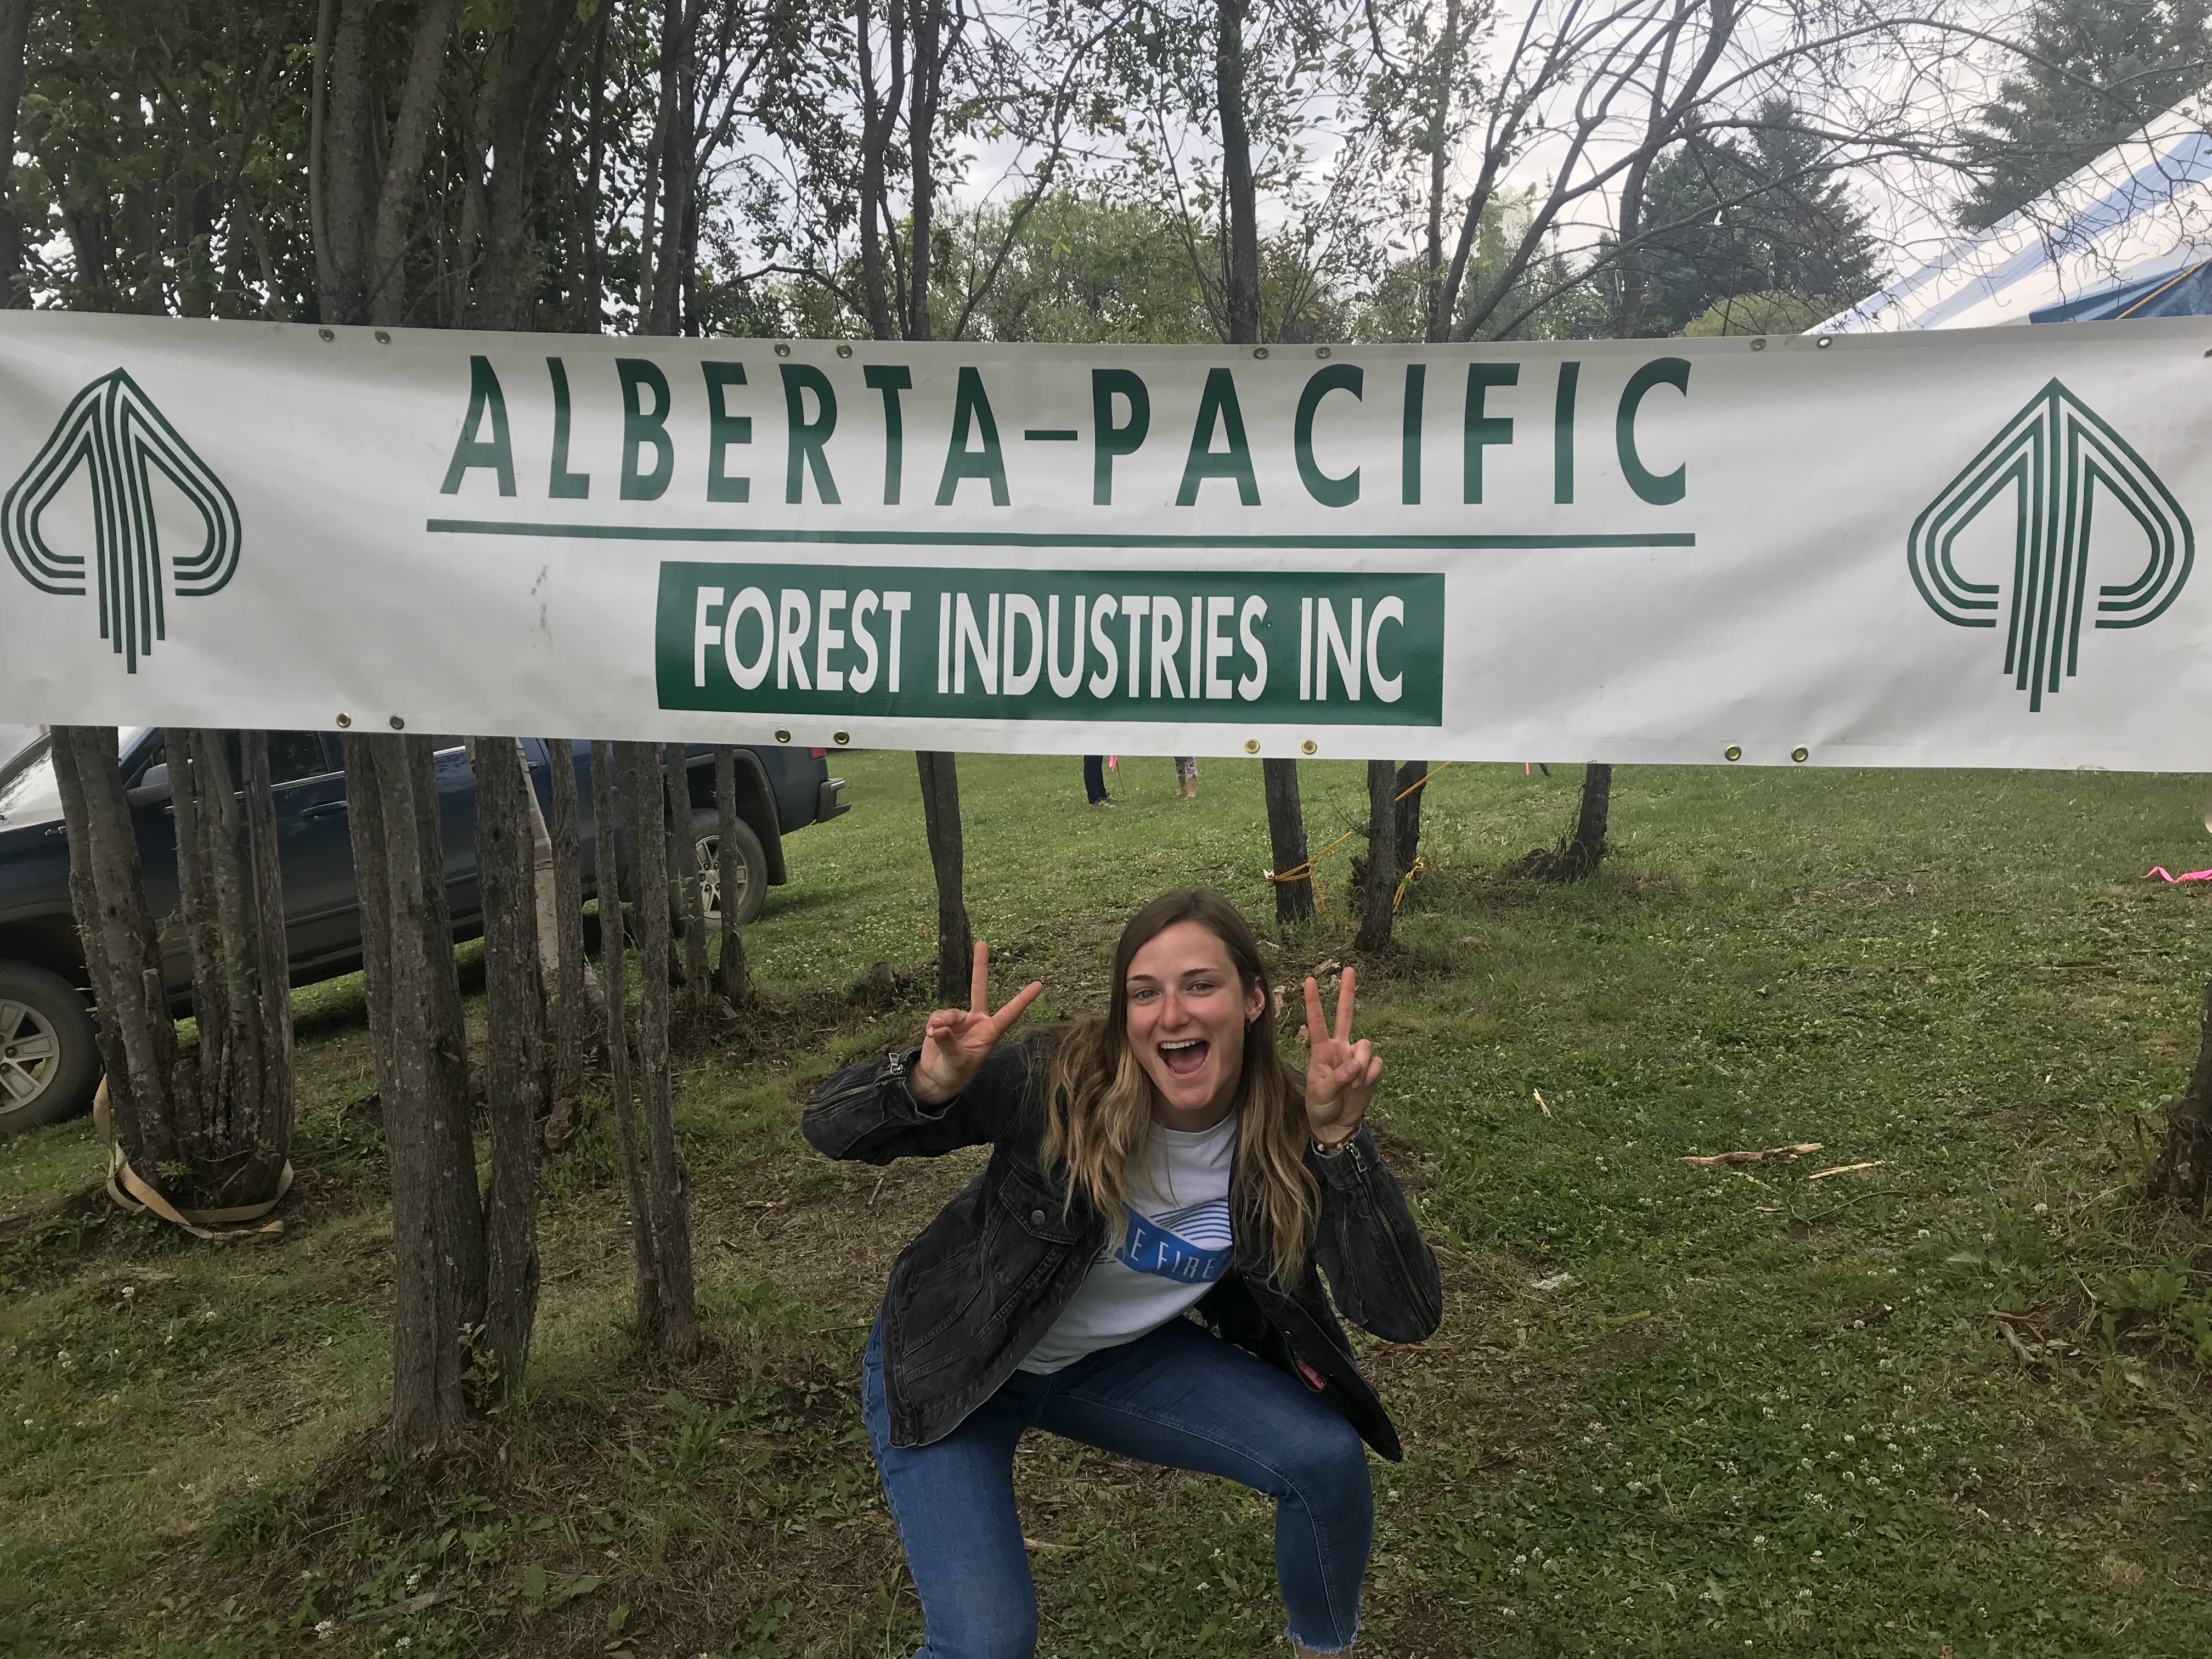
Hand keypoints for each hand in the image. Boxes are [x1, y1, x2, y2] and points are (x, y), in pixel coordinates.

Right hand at [910, 942, 1043, 1105]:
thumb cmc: (956, 1073)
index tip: (1039, 984)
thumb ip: (949, 1044)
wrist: (937, 1078)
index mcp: (990, 1032)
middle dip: (979, 967)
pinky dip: (933, 1025)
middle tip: (982, 944)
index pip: (1009, 1013)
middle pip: (979, 989)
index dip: (1023, 999)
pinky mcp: (942, 1021)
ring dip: (943, 1021)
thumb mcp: (958, 1063)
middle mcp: (977, 1021)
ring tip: (936, 1035)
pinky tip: (930, 1034)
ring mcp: (960, 1020)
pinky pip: (937, 1016)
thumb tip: (939, 1027)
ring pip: (952, 1011)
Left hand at [1302, 967, 1379, 1144]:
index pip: (1316, 1022)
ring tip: (1353, 1083)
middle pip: (1345, 1015)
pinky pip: (1377, 1063)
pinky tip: (1362, 1086)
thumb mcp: (1322, 1092)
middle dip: (1347, 993)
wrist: (1337, 1124)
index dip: (1313, 1002)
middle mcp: (1339, 1047)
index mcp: (1321, 1050)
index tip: (1308, 980)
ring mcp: (1355, 1056)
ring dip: (1362, 1065)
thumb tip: (1356, 1063)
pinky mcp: (1370, 1068)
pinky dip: (1371, 1075)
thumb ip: (1338, 1077)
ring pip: (1366, 1045)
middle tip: (1348, 969)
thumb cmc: (1321, 1106)